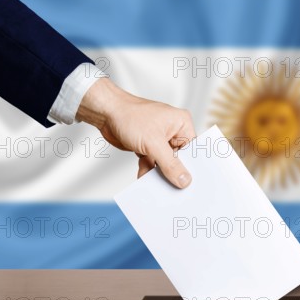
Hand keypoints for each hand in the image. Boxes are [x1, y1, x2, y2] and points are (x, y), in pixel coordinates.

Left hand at [76, 78, 194, 187]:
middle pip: (179, 158)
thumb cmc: (130, 116)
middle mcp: (173, 131)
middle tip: (174, 187)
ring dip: (159, 173)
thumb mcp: (154, 143)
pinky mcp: (148, 146)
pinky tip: (143, 176)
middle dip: (173, 171)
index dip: (192, 166)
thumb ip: (170, 163)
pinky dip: (148, 170)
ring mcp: (160, 139)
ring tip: (156, 184)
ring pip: (165, 163)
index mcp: (181, 123)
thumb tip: (184, 179)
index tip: (191, 182)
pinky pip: (153, 163)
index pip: (193, 150)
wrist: (106, 113)